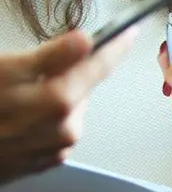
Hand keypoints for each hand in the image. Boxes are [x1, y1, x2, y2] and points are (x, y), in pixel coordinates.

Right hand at [0, 29, 135, 183]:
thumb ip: (44, 57)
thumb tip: (82, 44)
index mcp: (37, 85)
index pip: (88, 58)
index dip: (112, 45)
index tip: (129, 33)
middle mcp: (55, 115)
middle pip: (83, 83)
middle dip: (73, 71)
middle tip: (39, 71)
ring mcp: (58, 140)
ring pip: (74, 106)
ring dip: (60, 97)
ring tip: (22, 100)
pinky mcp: (56, 158)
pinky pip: (64, 128)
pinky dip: (52, 119)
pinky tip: (24, 120)